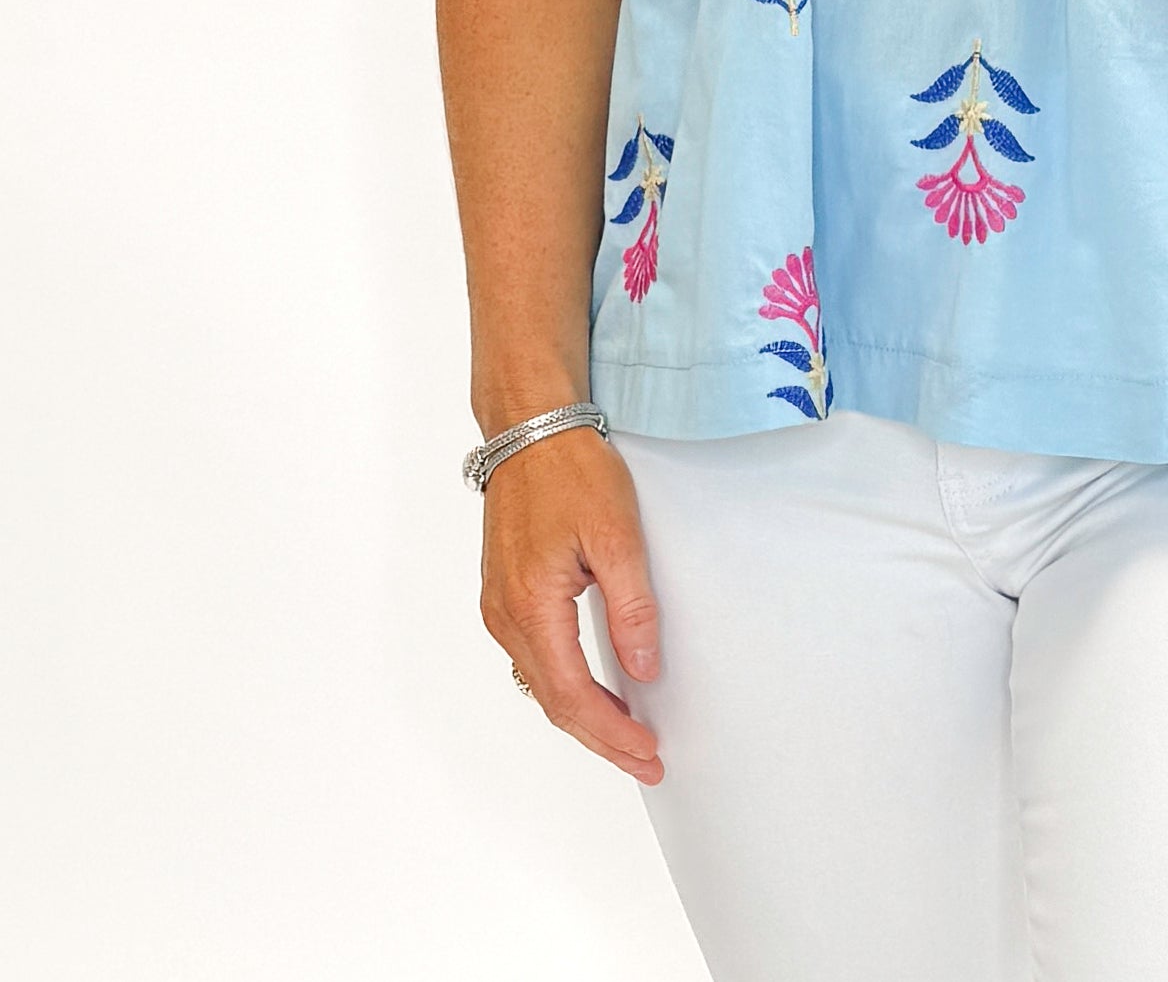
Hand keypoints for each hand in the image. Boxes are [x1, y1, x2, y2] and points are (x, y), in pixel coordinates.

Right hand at [478, 429, 664, 783]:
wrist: (530, 428)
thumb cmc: (571, 470)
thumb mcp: (618, 534)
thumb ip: (631, 606)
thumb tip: (643, 668)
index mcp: (531, 605)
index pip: (572, 695)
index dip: (611, 733)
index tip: (647, 752)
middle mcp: (505, 615)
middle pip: (553, 701)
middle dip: (600, 738)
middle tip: (645, 759)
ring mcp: (500, 606)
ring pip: (541, 684)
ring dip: (582, 715)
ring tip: (627, 734)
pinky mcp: (505, 594)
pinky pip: (535, 658)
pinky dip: (565, 685)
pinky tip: (594, 689)